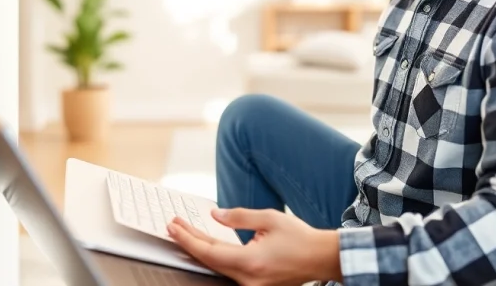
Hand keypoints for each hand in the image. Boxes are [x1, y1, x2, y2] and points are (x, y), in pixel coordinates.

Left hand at [167, 208, 341, 285]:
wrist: (322, 258)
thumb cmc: (300, 238)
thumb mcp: (269, 219)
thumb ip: (239, 217)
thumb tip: (215, 215)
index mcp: (250, 262)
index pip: (208, 251)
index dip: (187, 238)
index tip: (173, 226)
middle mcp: (248, 280)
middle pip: (209, 261)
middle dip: (189, 242)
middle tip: (173, 226)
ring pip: (218, 268)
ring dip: (201, 250)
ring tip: (185, 233)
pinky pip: (229, 271)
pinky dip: (216, 258)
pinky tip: (207, 247)